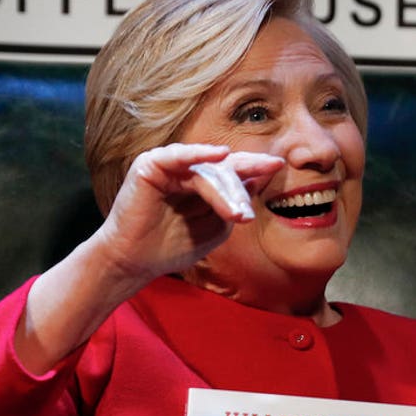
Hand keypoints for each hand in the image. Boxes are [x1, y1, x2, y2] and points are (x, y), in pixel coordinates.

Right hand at [93, 143, 284, 282]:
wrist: (136, 261)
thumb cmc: (173, 246)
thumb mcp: (215, 228)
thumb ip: (233, 206)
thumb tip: (254, 182)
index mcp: (202, 181)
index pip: (232, 170)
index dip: (255, 167)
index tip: (278, 165)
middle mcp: (187, 168)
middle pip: (224, 167)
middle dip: (246, 175)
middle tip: (264, 183)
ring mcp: (169, 165)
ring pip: (207, 170)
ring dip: (226, 190)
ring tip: (238, 213)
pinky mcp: (151, 165)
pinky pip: (178, 156)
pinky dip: (198, 154)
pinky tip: (220, 155)